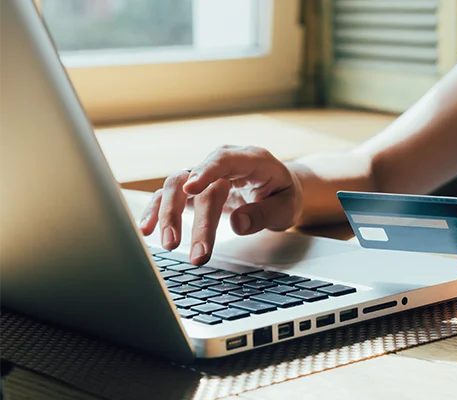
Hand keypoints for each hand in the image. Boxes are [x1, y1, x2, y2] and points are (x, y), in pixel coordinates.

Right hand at [139, 145, 302, 264]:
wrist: (279, 190)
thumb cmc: (283, 196)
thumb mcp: (287, 207)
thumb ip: (265, 214)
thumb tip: (238, 224)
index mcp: (252, 160)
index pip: (225, 159)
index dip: (207, 170)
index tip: (192, 188)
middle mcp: (223, 162)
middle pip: (198, 181)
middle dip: (195, 218)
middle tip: (198, 254)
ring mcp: (206, 174)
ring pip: (177, 186)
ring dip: (169, 215)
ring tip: (169, 245)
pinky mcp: (194, 188)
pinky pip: (170, 195)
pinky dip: (157, 211)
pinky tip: (147, 229)